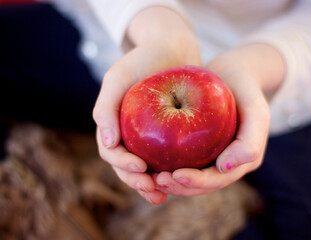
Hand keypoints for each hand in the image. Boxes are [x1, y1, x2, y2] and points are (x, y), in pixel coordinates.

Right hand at [92, 7, 200, 203]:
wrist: (172, 48)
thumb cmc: (143, 59)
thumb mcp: (119, 77)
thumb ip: (106, 107)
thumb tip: (107, 142)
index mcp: (112, 123)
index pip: (111, 152)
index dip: (122, 164)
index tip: (141, 168)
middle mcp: (128, 134)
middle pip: (126, 167)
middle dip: (137, 182)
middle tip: (154, 189)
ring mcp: (147, 137)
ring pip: (145, 169)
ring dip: (151, 185)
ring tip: (164, 195)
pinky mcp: (166, 136)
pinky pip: (165, 159)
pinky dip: (168, 173)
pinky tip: (179, 181)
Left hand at [154, 44, 284, 195]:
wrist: (234, 73)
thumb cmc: (246, 89)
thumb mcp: (256, 110)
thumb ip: (250, 141)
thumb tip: (223, 167)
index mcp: (242, 162)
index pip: (217, 179)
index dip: (197, 182)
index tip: (175, 175)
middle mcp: (226, 163)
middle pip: (200, 185)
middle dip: (178, 186)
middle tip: (156, 180)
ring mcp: (211, 155)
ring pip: (189, 177)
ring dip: (170, 182)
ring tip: (150, 177)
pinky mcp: (197, 146)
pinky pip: (181, 160)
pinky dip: (166, 165)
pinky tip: (148, 162)